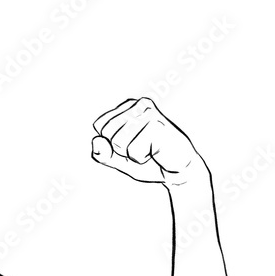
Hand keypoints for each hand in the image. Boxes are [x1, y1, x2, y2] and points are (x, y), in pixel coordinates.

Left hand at [91, 97, 206, 187]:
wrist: (180, 171)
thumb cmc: (150, 162)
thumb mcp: (119, 160)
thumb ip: (103, 154)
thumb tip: (96, 140)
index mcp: (127, 107)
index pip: (99, 126)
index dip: (111, 143)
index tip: (132, 144)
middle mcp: (137, 104)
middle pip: (107, 133)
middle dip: (121, 150)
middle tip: (143, 148)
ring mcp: (148, 112)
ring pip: (118, 142)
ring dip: (132, 155)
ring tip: (151, 150)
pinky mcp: (157, 123)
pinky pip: (133, 151)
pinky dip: (142, 158)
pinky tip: (157, 152)